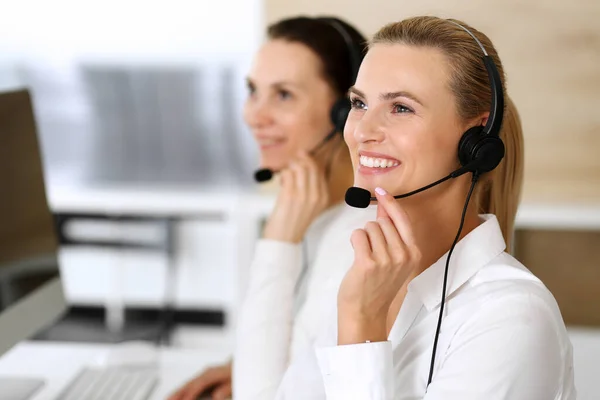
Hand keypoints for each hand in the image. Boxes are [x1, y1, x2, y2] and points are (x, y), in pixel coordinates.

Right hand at [167, 362, 231, 399]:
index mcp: (213, 373)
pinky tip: (175, 396)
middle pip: (188, 384)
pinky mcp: (201, 379)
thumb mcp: (234, 382)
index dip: (190, 393)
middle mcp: (206, 373)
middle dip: (177, 393)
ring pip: (186, 384)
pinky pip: (188, 385)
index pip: (199, 384)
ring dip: (176, 392)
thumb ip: (225, 389)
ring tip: (166, 399)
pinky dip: (180, 391)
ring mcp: (202, 375)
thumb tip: (216, 395)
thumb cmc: (237, 374)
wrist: (240, 364)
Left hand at [262, 151, 328, 242]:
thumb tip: (303, 165)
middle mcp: (316, 196)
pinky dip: (283, 174)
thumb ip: (310, 188)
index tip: (300, 157)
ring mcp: (304, 195)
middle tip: (290, 164)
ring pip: (299, 167)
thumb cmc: (292, 223)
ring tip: (285, 177)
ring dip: (290, 168)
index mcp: (323, 198)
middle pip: (311, 166)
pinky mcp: (290, 196)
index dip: (309, 160)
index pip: (320, 170)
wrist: (283, 240)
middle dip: (299, 161)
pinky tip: (281, 182)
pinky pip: (288, 173)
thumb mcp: (308, 206)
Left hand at [337, 187, 420, 344]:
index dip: (390, 202)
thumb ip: (392, 232)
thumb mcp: (393, 259)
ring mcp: (386, 259)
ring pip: (369, 227)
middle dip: (374, 230)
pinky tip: (358, 256)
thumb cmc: (377, 284)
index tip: (381, 190)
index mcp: (413, 253)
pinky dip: (355, 241)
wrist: (366, 312)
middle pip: (382, 221)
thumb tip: (384, 206)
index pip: (402, 219)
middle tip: (372, 251)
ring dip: (364, 237)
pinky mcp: (368, 262)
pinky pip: (358, 235)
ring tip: (366, 257)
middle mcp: (403, 255)